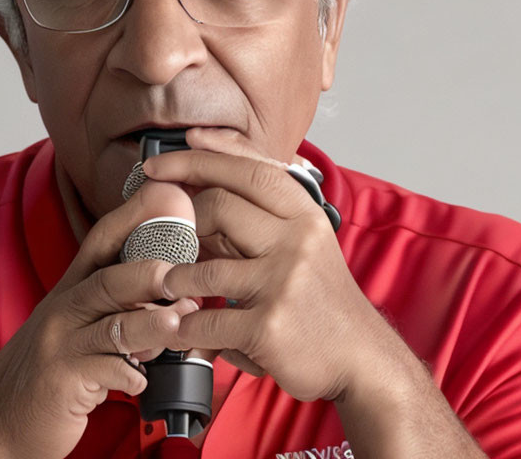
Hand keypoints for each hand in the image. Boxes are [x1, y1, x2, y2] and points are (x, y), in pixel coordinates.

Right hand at [0, 181, 196, 458]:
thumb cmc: (51, 364)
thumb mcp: (77, 322)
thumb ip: (116, 302)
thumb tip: (168, 285)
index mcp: (71, 289)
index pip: (101, 241)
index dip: (134, 216)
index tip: (168, 194)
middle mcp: (63, 309)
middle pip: (108, 280)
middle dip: (148, 274)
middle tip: (184, 275)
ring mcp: (60, 344)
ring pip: (112, 326)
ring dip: (151, 324)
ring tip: (181, 321)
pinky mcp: (60, 381)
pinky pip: (104, 372)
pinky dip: (131, 374)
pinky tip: (145, 377)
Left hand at [143, 134, 393, 402]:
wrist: (362, 359)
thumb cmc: (322, 297)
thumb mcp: (305, 241)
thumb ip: (263, 212)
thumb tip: (206, 179)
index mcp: (304, 215)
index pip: (247, 170)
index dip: (198, 160)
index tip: (159, 163)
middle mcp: (297, 242)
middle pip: (218, 206)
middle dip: (184, 221)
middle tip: (173, 240)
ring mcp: (282, 283)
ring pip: (204, 268)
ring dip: (177, 279)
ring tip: (172, 286)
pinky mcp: (268, 326)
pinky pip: (205, 321)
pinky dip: (186, 327)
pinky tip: (185, 327)